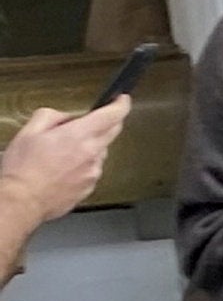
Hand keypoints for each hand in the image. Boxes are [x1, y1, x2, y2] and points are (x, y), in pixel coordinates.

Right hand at [0, 100, 128, 229]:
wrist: (22, 200)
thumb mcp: (30, 131)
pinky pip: (92, 170)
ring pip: (100, 152)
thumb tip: (66, 118)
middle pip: (113, 132)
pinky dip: (82, 166)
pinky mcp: (90, 187)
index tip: (122, 100)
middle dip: (108, 123)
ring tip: (61, 155)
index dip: (121, 105)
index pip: (113, 115)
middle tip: (91, 122)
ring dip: (89, 148)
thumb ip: (52, 116)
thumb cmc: (23, 169)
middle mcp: (92, 153)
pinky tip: (62, 170)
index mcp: (79, 136)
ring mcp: (93, 172)